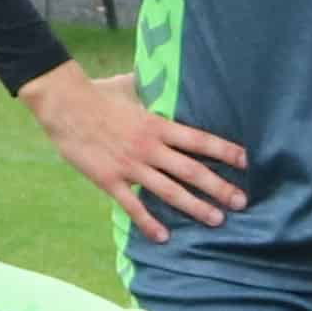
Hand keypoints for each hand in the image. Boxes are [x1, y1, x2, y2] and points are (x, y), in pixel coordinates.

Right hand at [22, 67, 245, 233]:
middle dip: (219, 187)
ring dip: (195, 207)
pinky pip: (132, 206)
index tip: (247, 162)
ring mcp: (130, 166)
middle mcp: (149, 147)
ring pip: (169, 191)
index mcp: (157, 124)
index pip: (200, 140)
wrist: (64, 104)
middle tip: (242, 202)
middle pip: (192, 170)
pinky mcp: (109, 180)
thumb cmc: (98, 93)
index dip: (226, 151)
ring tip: (216, 220)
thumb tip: (161, 72)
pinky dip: (148, 223)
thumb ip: (150, 87)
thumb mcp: (130, 86)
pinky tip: (163, 238)